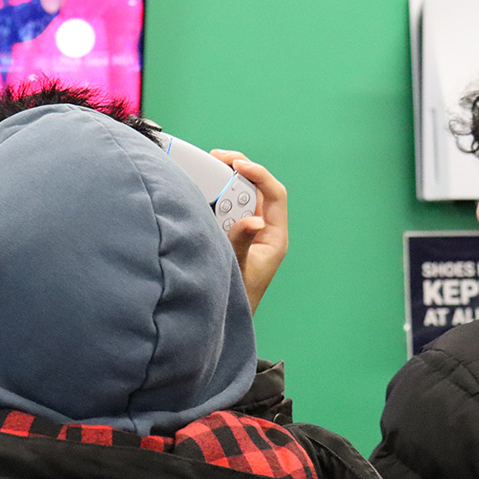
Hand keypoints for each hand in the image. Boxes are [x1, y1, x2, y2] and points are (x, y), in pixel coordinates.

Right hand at [210, 150, 287, 313]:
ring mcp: (249, 232)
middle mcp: (265, 231)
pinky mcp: (232, 235)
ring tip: (207, 169)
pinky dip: (216, 197)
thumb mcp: (238, 270)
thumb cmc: (236, 299)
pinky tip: (203, 190)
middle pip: (258, 189)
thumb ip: (242, 243)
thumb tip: (254, 220)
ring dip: (226, 182)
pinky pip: (228, 209)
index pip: (274, 195)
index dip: (258, 174)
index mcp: (275, 238)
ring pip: (242, 197)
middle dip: (239, 170)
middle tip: (217, 157)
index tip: (237, 165)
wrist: (225, 321)